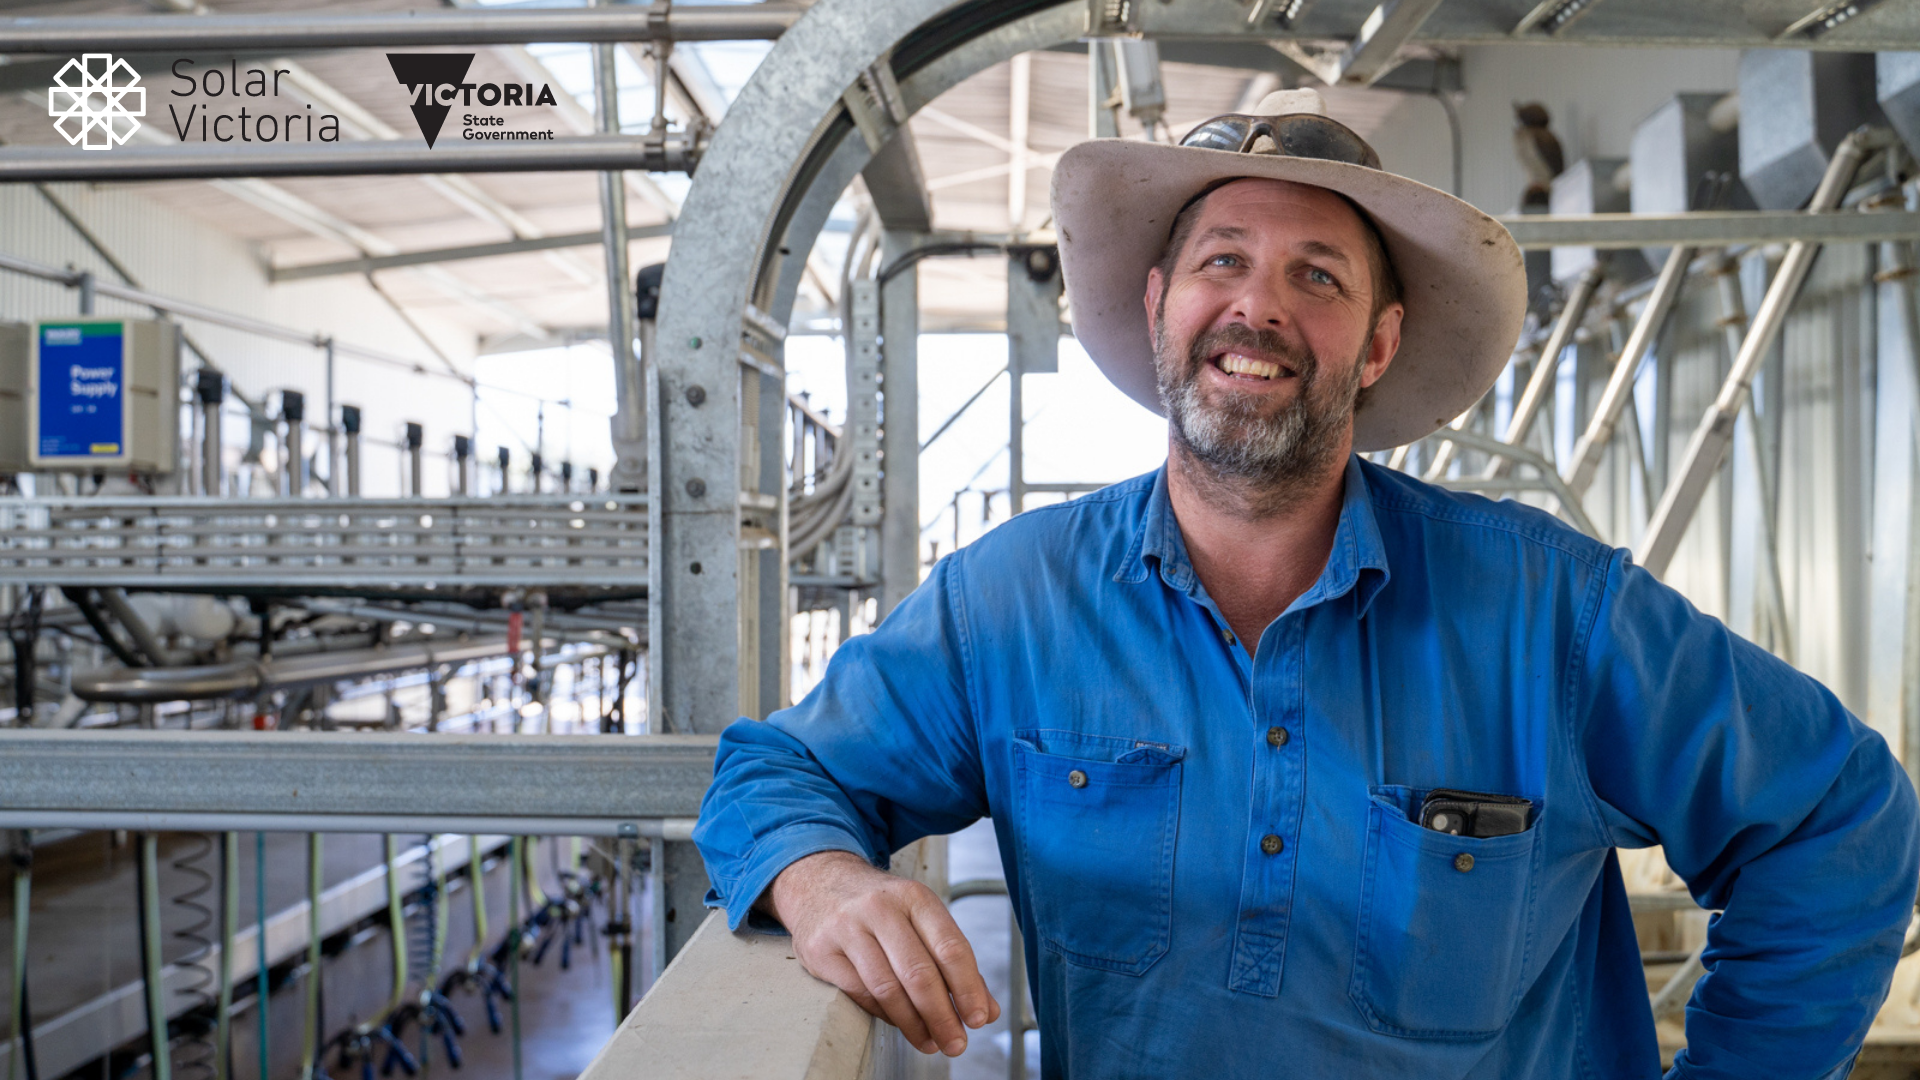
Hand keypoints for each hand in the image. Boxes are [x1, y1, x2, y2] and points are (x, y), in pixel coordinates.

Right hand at [762, 850, 1000, 1055]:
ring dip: (913, 1024)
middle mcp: (880, 909)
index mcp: (914, 897)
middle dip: (942, 1015)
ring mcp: (847, 928)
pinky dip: (885, 1015)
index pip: (950, 947)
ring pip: (887, 988)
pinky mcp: (822, 951)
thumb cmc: (879, 906)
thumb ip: (953, 961)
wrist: (818, 881)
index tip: (978, 1018)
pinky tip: (900, 1024)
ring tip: (930, 1042)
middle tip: (956, 1043)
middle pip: (919, 973)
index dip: (968, 988)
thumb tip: (986, 1009)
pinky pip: (860, 993)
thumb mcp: (920, 916)